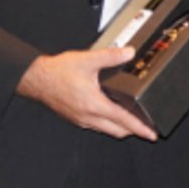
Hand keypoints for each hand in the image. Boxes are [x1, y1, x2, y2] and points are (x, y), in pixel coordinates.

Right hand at [16, 47, 156, 140]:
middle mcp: (88, 117)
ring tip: (130, 120)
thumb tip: (129, 53)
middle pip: (117, 131)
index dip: (140, 128)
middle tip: (144, 127)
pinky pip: (96, 126)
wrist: (37, 79)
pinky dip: (107, 123)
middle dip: (133, 131)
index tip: (151, 134)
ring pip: (106, 130)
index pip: (123, 120)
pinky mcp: (75, 119)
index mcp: (94, 105)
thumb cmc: (58, 72)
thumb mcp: (88, 60)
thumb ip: (110, 56)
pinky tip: (109, 113)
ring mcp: (81, 120)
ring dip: (119, 127)